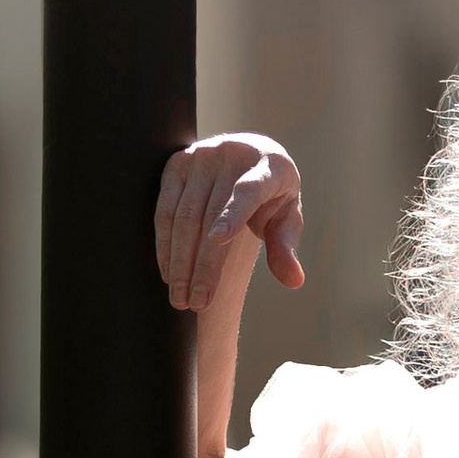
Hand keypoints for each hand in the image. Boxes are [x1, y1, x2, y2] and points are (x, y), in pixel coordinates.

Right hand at [155, 131, 306, 312]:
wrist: (249, 156)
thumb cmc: (272, 196)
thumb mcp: (286, 217)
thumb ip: (285, 246)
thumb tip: (293, 281)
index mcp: (269, 166)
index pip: (249, 190)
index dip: (233, 214)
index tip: (219, 241)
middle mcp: (232, 155)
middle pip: (209, 215)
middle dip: (202, 264)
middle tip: (196, 303)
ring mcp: (201, 156)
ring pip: (183, 215)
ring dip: (179, 261)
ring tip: (180, 297)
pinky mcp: (176, 164)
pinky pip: (165, 209)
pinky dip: (165, 244)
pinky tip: (169, 273)